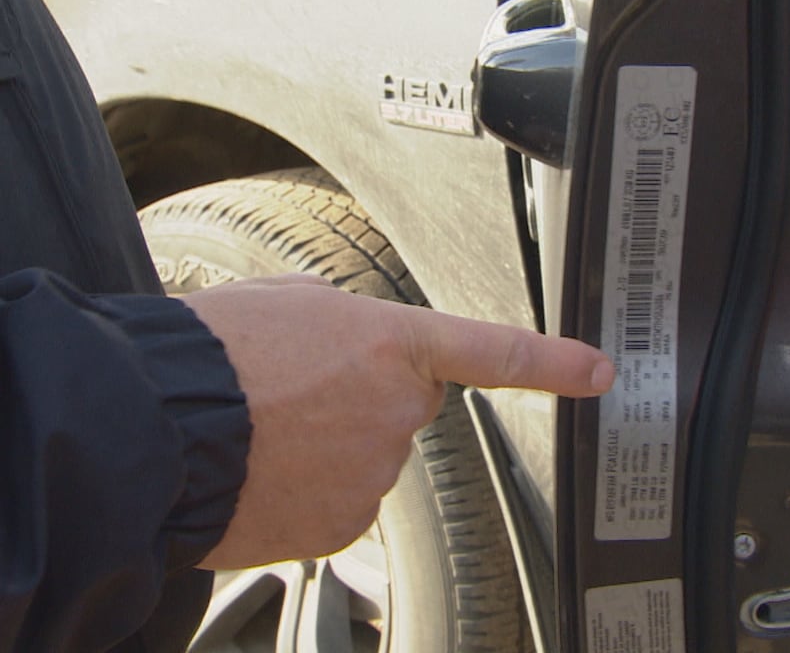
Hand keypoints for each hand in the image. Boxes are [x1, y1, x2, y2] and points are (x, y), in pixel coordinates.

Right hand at [183, 274, 613, 569]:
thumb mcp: (289, 302)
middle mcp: (397, 411)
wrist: (153, 428)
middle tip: (298, 392)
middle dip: (366, 400)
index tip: (598, 374)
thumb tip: (353, 351)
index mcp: (391, 343)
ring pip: (368, 457)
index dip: (554, 364)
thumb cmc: (211, 355)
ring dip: (331, 445)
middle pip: (406, 407)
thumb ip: (348, 323)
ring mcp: (374, 473)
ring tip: (269, 430)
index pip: (494, 352)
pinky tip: (266, 469)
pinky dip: (309, 490)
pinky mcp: (343, 525)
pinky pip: (340, 501)